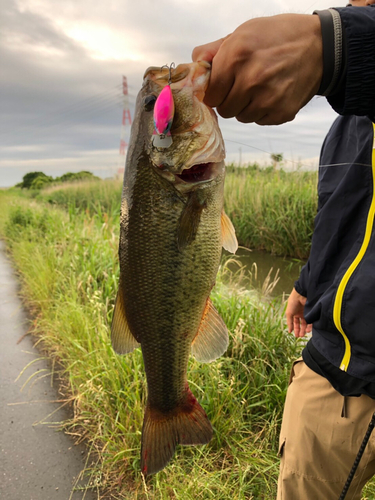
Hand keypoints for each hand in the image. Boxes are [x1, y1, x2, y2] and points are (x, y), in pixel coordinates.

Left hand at [192, 14, 322, 124]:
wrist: (318, 46)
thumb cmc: (275, 37)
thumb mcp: (243, 32)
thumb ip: (214, 50)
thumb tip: (194, 64)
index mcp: (235, 57)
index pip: (211, 95)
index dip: (215, 92)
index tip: (223, 86)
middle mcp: (250, 80)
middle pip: (224, 110)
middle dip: (230, 100)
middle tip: (243, 86)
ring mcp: (267, 98)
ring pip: (242, 117)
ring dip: (246, 107)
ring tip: (260, 88)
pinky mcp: (281, 112)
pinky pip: (260, 120)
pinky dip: (263, 111)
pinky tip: (273, 93)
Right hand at [286, 288, 311, 337]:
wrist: (301, 295)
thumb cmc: (293, 303)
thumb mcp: (289, 313)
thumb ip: (289, 323)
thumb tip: (289, 331)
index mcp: (295, 313)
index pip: (295, 323)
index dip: (295, 329)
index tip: (295, 335)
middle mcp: (301, 314)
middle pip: (301, 324)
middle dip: (301, 330)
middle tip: (300, 336)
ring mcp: (307, 313)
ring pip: (307, 323)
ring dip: (305, 329)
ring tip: (304, 334)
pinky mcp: (312, 313)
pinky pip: (312, 321)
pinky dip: (310, 326)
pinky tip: (307, 330)